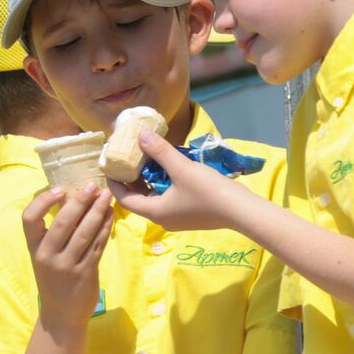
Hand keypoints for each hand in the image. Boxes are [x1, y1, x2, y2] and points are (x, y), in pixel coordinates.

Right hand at [22, 182, 112, 329]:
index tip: (60, 190)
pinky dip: (105, 227)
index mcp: (34, 248)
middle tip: (93, 185)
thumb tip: (72, 199)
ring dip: (98, 211)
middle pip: (63, 222)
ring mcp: (67, 265)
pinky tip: (110, 215)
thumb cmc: (53, 279)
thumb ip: (56, 232)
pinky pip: (98, 244)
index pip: (29, 218)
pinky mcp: (86, 272)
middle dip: (80, 200)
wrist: (61, 315)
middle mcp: (47, 256)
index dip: (42, 201)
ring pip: (85, 232)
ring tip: (106, 196)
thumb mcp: (46, 256)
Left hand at [107, 131, 247, 231]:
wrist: (243, 211)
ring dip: (149, 180)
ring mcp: (177, 218)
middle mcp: (162, 218)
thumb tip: (140, 135)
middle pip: (138, 198)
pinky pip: (169, 198)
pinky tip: (168, 168)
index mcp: (154, 212)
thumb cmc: (209, 192)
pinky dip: (164, 184)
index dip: (114, 183)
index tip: (109, 167)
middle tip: (127, 159)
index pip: (124, 199)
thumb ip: (160, 151)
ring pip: (154, 198)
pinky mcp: (190, 214)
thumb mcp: (181, 168)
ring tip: (146, 159)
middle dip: (132, 179)